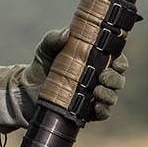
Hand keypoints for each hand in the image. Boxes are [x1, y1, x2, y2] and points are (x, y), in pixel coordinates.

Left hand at [0, 29, 129, 129]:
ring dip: (109, 95)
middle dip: (114, 79)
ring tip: (96, 91)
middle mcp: (99, 79)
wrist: (27, 89)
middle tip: (103, 77)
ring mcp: (94, 96)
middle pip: (118, 79)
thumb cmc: (42, 64)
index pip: (117, 61)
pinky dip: (102, 110)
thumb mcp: (47, 47)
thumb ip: (55, 38)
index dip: (120, 62)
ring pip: (112, 96)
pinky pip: (103, 113)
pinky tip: (96, 107)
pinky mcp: (88, 111)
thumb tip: (67, 33)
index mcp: (95, 61)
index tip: (116, 62)